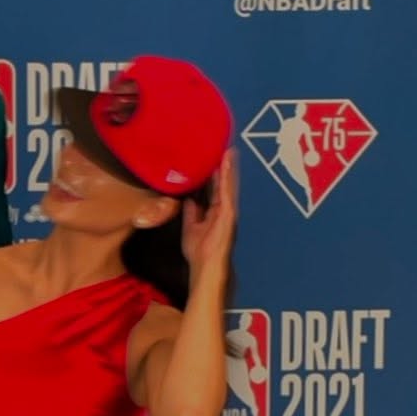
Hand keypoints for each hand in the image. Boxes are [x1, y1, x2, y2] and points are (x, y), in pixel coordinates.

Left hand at [182, 147, 237, 273]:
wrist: (206, 268)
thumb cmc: (199, 252)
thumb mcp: (191, 227)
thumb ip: (190, 212)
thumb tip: (187, 198)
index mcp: (214, 212)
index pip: (214, 189)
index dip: (213, 175)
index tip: (210, 158)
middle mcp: (223, 209)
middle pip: (223, 184)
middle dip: (224, 167)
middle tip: (224, 147)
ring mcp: (227, 211)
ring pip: (228, 185)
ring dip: (229, 168)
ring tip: (228, 150)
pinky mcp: (229, 213)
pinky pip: (227, 191)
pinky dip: (228, 177)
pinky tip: (227, 163)